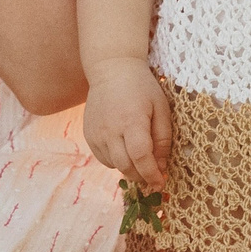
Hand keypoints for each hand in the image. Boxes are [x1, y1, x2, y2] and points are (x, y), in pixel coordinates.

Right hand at [84, 61, 173, 193]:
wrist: (111, 69)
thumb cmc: (142, 87)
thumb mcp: (161, 108)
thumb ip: (162, 139)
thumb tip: (160, 166)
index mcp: (131, 121)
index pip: (140, 157)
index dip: (151, 174)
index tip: (160, 182)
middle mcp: (110, 129)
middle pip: (126, 166)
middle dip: (141, 176)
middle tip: (152, 176)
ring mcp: (96, 133)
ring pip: (114, 165)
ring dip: (129, 168)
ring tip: (139, 158)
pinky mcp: (88, 134)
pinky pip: (103, 158)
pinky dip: (116, 161)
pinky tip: (124, 149)